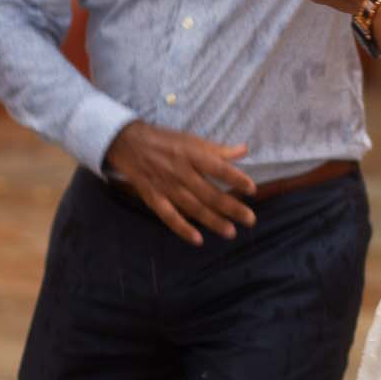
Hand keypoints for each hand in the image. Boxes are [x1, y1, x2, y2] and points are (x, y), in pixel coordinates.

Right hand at [104, 121, 255, 245]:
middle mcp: (181, 172)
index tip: (252, 189)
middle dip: (231, 207)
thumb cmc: (165, 140)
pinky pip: (168, 215)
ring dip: (212, 221)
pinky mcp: (153, 197)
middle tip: (250, 220)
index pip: (218, 168)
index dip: (235, 178)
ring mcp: (166, 186)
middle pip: (209, 193)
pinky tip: (197, 239)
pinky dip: (182, 228)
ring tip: (230, 232)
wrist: (128, 142)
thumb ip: (218, 149)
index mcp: (192, 154)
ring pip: (193, 207)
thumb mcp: (191, 139)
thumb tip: (244, 150)